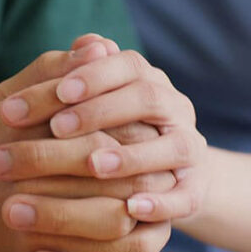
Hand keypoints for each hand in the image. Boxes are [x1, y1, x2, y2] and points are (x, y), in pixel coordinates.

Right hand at [0, 44, 172, 251]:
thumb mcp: (6, 102)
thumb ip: (52, 72)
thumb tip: (100, 45)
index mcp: (38, 156)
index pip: (112, 146)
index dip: (139, 142)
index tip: (150, 134)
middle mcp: (44, 208)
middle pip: (127, 197)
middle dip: (152, 186)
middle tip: (164, 177)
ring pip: (127, 249)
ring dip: (155, 234)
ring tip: (161, 218)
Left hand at [0, 45, 210, 223]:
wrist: (162, 176)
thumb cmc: (108, 131)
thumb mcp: (91, 102)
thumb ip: (84, 74)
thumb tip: (85, 42)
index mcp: (147, 80)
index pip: (126, 65)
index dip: (94, 75)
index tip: (58, 91)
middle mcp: (174, 109)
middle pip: (147, 98)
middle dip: (100, 111)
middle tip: (57, 127)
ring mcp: (188, 149)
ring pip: (172, 146)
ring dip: (132, 156)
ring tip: (93, 166)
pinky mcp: (194, 190)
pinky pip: (185, 196)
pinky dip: (160, 203)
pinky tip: (130, 209)